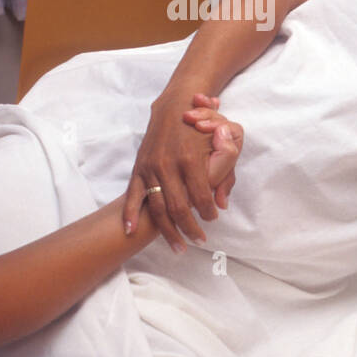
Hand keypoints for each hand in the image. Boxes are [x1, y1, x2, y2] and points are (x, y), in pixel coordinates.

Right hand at [123, 92, 244, 251]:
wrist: (173, 108)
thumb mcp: (222, 144)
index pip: (201, 197)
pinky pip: (134, 196)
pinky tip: (131, 231)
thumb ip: (226, 173)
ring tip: (178, 248)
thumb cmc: (201, 126)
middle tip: (199, 240)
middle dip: (190, 229)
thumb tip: (222, 203)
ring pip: (158, 208)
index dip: (208, 212)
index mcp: (190, 159)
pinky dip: (130, 214)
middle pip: (179, 208)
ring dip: (168, 231)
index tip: (212, 219)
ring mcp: (151, 168)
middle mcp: (168, 166)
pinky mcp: (139, 169)